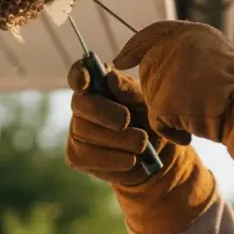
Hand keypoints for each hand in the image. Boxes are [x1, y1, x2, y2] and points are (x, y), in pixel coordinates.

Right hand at [65, 61, 173, 187]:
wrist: (157, 156)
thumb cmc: (150, 121)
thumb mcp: (147, 103)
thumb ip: (130, 91)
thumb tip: (111, 78)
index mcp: (99, 84)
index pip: (79, 73)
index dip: (78, 75)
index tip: (85, 82)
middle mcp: (83, 105)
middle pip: (80, 104)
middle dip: (103, 112)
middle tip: (126, 121)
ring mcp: (76, 131)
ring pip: (84, 132)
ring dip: (116, 139)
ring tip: (141, 144)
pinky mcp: (76, 156)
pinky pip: (87, 157)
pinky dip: (112, 159)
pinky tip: (130, 160)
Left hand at [110, 20, 233, 143]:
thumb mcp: (218, 55)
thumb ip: (191, 54)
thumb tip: (167, 65)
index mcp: (189, 32)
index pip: (152, 34)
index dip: (133, 48)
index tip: (120, 61)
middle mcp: (170, 47)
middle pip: (149, 73)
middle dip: (163, 93)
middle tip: (193, 103)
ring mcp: (163, 72)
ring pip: (153, 99)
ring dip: (172, 113)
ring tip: (199, 114)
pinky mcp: (159, 99)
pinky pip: (157, 123)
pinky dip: (173, 133)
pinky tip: (190, 134)